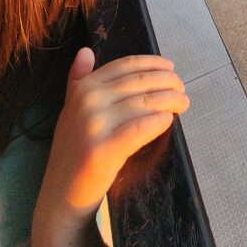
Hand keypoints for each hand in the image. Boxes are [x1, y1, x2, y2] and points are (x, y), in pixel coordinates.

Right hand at [34, 50, 189, 228]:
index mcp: (83, 87)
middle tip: (182, 88)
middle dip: (167, 82)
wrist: (62, 195)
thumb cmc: (73, 150)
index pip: (126, 66)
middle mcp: (88, 100)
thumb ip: (79, 80)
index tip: (170, 67)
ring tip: (183, 103)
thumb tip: (85, 51)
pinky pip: (141, 128)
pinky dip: (159, 121)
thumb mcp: (71, 109)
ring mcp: (94, 125)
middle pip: (139, 83)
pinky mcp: (104, 149)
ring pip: (145, 103)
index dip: (152, 64)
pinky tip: (169, 120)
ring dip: (171, 101)